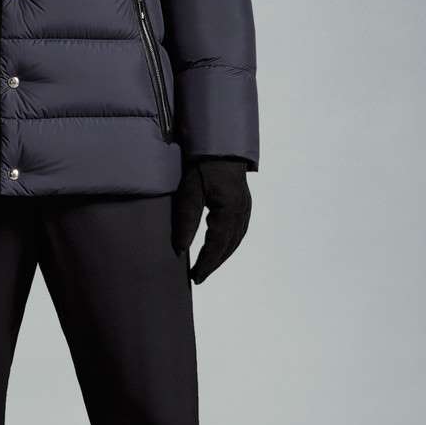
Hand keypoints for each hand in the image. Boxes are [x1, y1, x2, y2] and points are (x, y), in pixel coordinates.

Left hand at [171, 156, 251, 283]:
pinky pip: (238, 231)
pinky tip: (219, 249)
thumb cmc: (203, 167)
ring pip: (235, 240)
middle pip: (228, 246)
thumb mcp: (189, 193)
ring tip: (206, 267)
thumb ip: (186, 221)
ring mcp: (246, 208)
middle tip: (198, 277)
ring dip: (221, 256)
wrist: (220, 147)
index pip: (217, 245)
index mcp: (230, 211)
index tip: (195, 277)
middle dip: (213, 264)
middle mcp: (242, 212)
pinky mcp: (244, 204)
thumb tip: (179, 249)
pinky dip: (228, 244)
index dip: (206, 264)